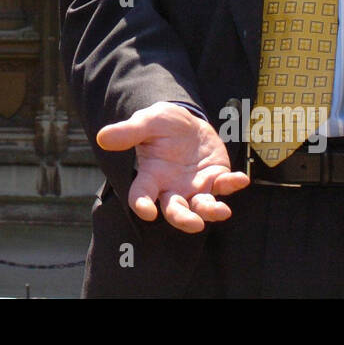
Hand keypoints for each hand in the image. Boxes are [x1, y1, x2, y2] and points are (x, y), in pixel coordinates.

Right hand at [96, 101, 248, 232]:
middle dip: (183, 220)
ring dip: (211, 212)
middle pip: (174, 211)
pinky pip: (224, 186)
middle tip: (192, 223)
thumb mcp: (146, 122)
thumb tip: (102, 137)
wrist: (188, 121)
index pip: (141, 196)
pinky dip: (232, 185)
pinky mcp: (215, 179)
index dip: (141, 206)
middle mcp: (172, 188)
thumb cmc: (162, 124)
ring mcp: (195, 186)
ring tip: (221, 211)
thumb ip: (128, 132)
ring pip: (201, 207)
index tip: (146, 212)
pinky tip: (241, 179)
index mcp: (150, 176)